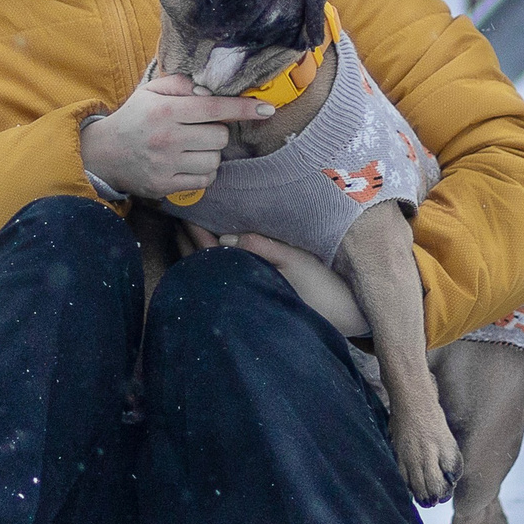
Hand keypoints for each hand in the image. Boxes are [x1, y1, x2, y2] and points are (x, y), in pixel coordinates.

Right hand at [82, 73, 274, 197]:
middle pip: (221, 137)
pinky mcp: (166, 186)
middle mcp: (168, 138)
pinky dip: (204, 171)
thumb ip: (181, 84)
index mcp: (166, 111)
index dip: (243, 108)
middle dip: (218, 132)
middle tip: (201, 129)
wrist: (104, 154)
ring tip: (193, 147)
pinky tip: (190, 163)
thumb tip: (210, 90)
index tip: (266, 109)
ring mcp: (167, 165)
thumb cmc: (134, 118)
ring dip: (211, 153)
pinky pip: (205, 180)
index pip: (214, 108)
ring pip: (215, 160)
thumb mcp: (151, 92)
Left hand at [186, 224, 368, 337]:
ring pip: (209, 271)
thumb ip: (260, 247)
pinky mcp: (254, 297)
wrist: (345, 315)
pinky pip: (223, 275)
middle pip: (200, 262)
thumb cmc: (322, 286)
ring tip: (190, 226)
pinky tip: (213, 247)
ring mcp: (244, 296)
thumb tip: (225, 237)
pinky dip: (212, 259)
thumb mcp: (294, 260)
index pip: (208, 252)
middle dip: (188, 238)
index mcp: (245, 278)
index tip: (182, 208)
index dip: (194, 229)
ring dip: (197, 249)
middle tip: (178, 212)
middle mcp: (238, 291)